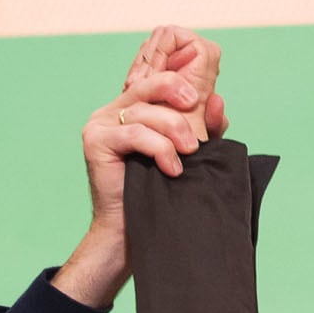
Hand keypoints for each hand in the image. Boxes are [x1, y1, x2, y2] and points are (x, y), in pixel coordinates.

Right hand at [56, 26, 225, 306]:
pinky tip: (170, 168)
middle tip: (196, 124)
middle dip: (178, 98)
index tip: (199, 98)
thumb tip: (218, 99)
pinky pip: (135, 133)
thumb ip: (204, 127)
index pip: (156, 78)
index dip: (178, 78)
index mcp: (132, 108)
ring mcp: (100, 124)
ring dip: (174, 132)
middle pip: (151, 85)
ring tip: (187, 156)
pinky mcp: (95, 141)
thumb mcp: (188, 154)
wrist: (131, 234)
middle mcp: (113, 111)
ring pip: (146, 111)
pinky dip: (158, 148)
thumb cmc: (159, 194)